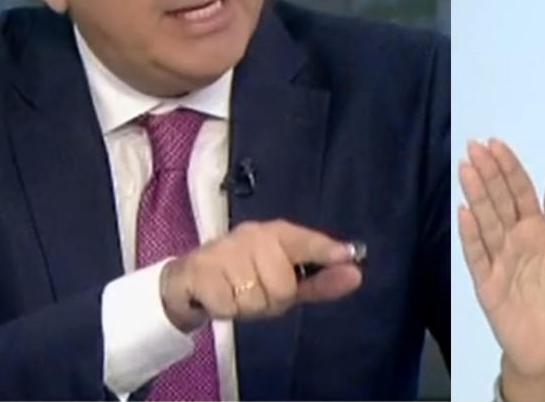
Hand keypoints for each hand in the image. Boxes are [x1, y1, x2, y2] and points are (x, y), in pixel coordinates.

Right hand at [159, 219, 361, 331]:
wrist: (188, 280)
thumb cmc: (245, 279)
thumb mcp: (283, 281)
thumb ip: (319, 281)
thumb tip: (356, 273)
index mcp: (276, 234)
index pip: (304, 240)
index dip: (325, 250)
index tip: (349, 259)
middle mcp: (252, 236)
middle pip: (282, 285)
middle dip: (272, 300)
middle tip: (257, 293)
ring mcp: (225, 250)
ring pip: (255, 298)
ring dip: (248, 307)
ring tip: (237, 295)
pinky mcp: (201, 269)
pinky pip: (228, 305)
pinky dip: (225, 310)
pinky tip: (218, 297)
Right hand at [457, 139, 544, 379]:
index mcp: (540, 232)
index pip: (521, 193)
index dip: (509, 168)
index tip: (496, 143)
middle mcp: (516, 240)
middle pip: (499, 200)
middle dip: (488, 172)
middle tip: (473, 145)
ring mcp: (499, 260)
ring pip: (485, 220)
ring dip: (475, 194)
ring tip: (466, 167)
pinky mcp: (487, 283)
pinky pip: (477, 254)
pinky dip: (470, 234)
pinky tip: (464, 211)